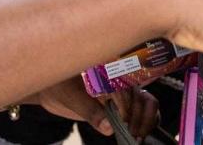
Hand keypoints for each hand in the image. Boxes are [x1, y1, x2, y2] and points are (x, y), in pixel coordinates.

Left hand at [33, 78, 158, 139]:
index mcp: (108, 67)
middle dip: (140, 116)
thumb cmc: (58, 84)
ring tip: (136, 136)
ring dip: (147, 120)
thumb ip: (88, 110)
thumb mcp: (69, 95)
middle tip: (131, 134)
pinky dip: (148, 120)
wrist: (54, 88)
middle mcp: (120, 76)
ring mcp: (124, 89)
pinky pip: (145, 108)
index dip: (125, 106)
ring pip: (148, 102)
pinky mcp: (126, 101)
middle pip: (140, 94)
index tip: (121, 122)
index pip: (125, 86)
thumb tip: (109, 128)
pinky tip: (139, 134)